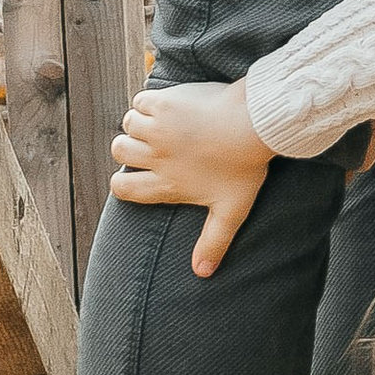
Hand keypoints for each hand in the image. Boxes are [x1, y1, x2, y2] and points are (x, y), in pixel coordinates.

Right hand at [110, 77, 272, 275]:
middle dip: (130, 148)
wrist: (254, 124)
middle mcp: (156, 156)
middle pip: (120, 152)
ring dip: (139, 124)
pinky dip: (149, 102)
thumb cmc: (245, 168)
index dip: (123, 183)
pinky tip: (167, 106)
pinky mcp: (165, 102)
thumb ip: (213, 243)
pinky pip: (141, 101)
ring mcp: (158, 128)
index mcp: (166, 183)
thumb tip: (201, 274)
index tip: (134, 176)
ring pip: (128, 124)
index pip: (123, 189)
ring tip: (160, 126)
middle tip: (151, 146)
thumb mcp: (231, 212)